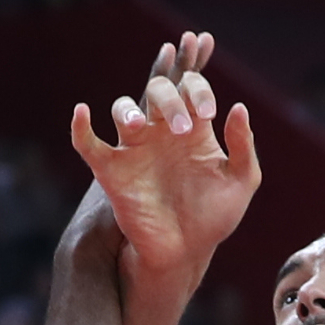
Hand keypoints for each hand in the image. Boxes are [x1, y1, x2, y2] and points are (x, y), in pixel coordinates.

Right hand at [70, 31, 260, 278]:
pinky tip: (82, 112)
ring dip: (130, 111)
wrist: (186, 252)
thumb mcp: (241, 181)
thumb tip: (237, 107)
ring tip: (141, 124)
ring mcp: (135, 148)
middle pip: (158, 90)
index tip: (206, 95)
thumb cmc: (214, 217)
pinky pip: (89, 144)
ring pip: (123, 109)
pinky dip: (81, 127)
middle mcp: (161, 130)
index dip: (195, 72)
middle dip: (171, 98)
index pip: (190, 84)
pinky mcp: (112, 170)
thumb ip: (242, 145)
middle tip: (184, 126)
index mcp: (192, 127)